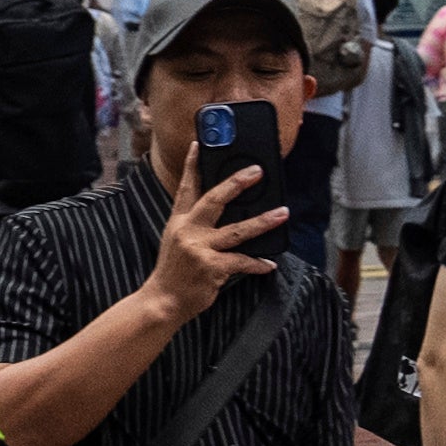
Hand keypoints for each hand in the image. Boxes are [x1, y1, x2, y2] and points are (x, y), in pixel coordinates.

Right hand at [146, 160, 288, 321]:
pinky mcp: (212, 267)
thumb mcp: (177, 242)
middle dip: (237, 183)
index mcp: (179, 222)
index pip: (186, 188)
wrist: (162, 301)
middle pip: (215, 200)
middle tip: (257, 171)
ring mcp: (200, 249)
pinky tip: (269, 264)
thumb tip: (230, 214)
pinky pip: (242, 261)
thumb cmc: (173, 273)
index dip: (191, 165)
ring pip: (238, 230)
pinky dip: (257, 263)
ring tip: (283, 213)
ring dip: (263, 221)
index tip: (198, 144)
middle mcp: (188, 231)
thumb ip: (197, 226)